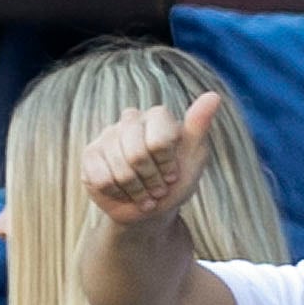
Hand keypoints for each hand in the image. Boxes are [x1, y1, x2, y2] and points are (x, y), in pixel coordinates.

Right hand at [82, 95, 226, 230]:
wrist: (150, 209)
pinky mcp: (90, 155)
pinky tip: (124, 192)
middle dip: (151, 181)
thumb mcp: (194, 158)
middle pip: (137, 155)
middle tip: (158, 188)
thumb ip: (199, 127)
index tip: (174, 174)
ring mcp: (108, 136)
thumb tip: (213, 96)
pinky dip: (117, 193)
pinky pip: (100, 178)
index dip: (167, 164)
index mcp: (157, 117)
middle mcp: (130, 120)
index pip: (159, 140)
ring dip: (136, 191)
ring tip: (144, 194)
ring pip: (119, 170)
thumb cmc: (175, 181)